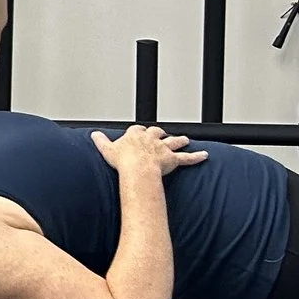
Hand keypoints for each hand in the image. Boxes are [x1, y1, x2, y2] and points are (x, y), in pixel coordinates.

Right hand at [90, 125, 206, 179]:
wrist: (137, 168)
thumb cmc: (123, 161)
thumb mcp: (107, 149)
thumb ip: (100, 141)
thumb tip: (93, 134)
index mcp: (135, 135)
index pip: (138, 130)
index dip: (139, 132)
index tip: (139, 133)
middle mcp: (151, 139)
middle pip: (157, 132)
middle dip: (160, 133)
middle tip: (162, 133)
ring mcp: (163, 148)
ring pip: (173, 142)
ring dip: (179, 140)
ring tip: (184, 139)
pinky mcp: (172, 159)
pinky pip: (187, 158)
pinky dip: (196, 156)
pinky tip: (205, 155)